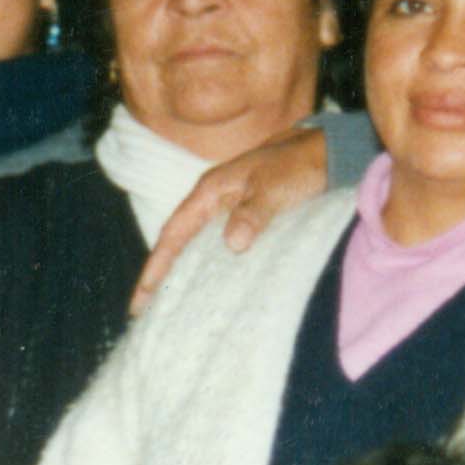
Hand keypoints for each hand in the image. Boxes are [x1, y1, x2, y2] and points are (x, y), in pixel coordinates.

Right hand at [132, 123, 329, 310]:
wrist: (323, 153)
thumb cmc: (296, 165)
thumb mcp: (274, 188)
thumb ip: (253, 214)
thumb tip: (232, 244)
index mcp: (209, 192)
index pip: (173, 234)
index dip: (155, 266)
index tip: (142, 297)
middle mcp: (212, 203)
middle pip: (176, 244)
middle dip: (158, 276)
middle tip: (142, 312)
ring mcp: (226, 212)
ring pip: (194, 248)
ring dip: (180, 275)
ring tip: (167, 308)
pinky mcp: (244, 221)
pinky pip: (216, 249)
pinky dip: (207, 269)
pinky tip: (207, 290)